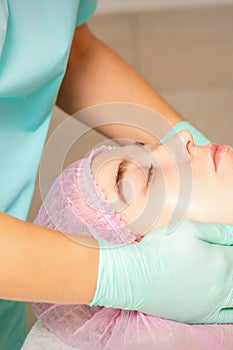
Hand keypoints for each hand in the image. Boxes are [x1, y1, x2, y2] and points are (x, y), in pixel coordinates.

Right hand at [90, 220, 232, 323]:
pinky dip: (232, 308)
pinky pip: (228, 317)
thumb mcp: (188, 228)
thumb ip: (217, 231)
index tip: (228, 247)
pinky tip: (229, 301)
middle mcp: (223, 284)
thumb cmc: (160, 249)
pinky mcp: (201, 315)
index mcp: (222, 260)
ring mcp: (213, 303)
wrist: (136, 276)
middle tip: (224, 262)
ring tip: (227, 278)